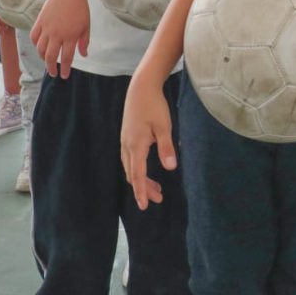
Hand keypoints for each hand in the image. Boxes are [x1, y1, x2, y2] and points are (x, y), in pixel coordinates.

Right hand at [31, 0, 89, 79]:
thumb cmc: (80, 9)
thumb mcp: (86, 26)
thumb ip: (84, 42)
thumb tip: (83, 55)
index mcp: (70, 36)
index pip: (66, 58)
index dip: (64, 69)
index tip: (64, 76)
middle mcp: (57, 34)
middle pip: (50, 57)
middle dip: (51, 68)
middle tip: (53, 73)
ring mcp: (47, 28)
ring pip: (40, 48)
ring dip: (42, 58)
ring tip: (46, 61)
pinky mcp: (40, 21)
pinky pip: (34, 36)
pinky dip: (35, 44)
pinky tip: (39, 46)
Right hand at [120, 77, 177, 210]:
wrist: (140, 88)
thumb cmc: (154, 105)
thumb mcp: (164, 126)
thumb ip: (166, 148)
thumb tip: (170, 168)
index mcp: (136, 145)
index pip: (138, 175)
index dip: (141, 191)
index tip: (144, 206)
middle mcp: (127, 145)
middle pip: (133, 174)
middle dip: (144, 189)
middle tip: (159, 198)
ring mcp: (125, 141)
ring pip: (130, 167)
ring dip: (141, 180)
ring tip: (157, 188)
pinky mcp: (127, 136)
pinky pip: (129, 159)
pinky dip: (138, 169)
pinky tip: (147, 170)